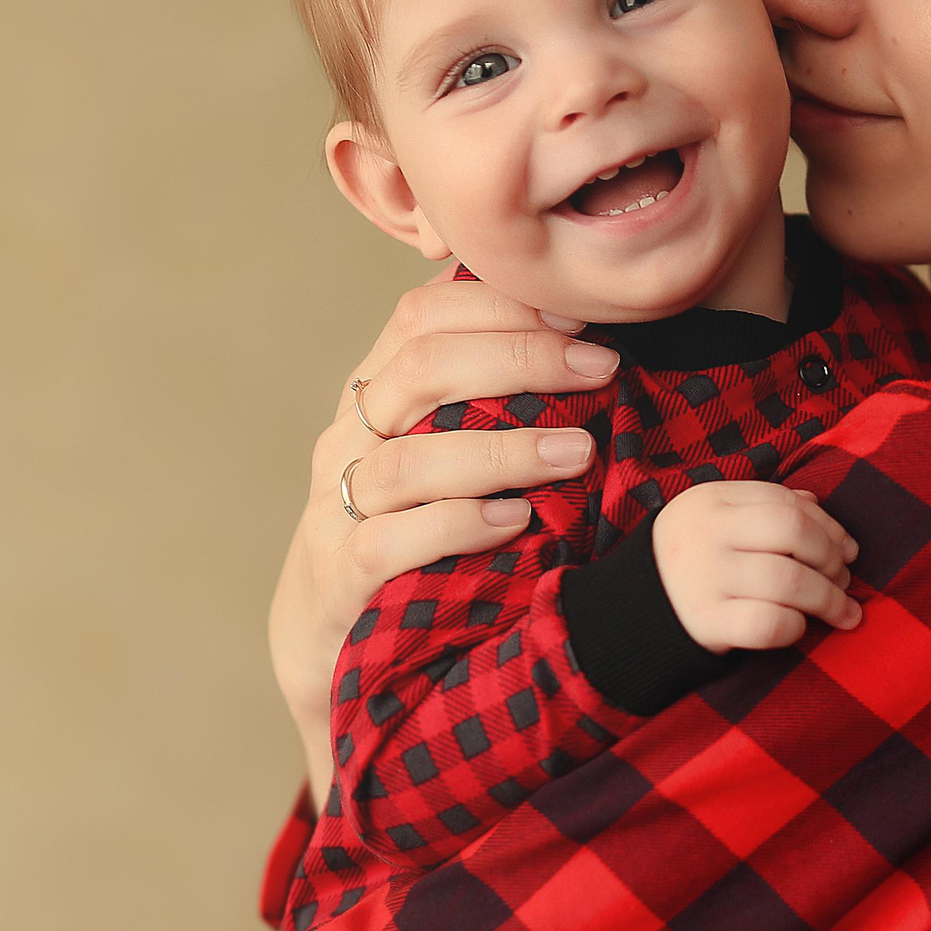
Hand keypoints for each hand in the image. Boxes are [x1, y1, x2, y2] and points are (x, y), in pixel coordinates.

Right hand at [269, 267, 621, 795]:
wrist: (329, 625)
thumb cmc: (412, 519)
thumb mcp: (437, 442)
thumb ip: (485, 390)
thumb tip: (583, 331)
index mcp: (375, 389)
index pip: (421, 315)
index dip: (500, 304)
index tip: (582, 316)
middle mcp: (350, 436)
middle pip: (421, 368)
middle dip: (520, 358)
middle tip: (600, 370)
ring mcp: (339, 505)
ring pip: (410, 459)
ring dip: (504, 450)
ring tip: (578, 451)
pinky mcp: (343, 574)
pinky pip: (389, 541)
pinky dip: (457, 526)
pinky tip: (516, 520)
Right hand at [652, 482, 862, 654]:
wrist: (634, 609)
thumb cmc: (693, 560)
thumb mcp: (718, 520)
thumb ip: (764, 508)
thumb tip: (819, 508)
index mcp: (713, 499)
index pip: (786, 502)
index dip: (829, 526)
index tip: (848, 550)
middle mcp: (707, 533)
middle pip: (793, 533)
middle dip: (832, 559)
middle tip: (844, 581)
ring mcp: (704, 577)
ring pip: (788, 580)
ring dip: (828, 598)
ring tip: (843, 612)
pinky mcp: (705, 623)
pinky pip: (769, 623)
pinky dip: (795, 627)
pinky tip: (799, 628)